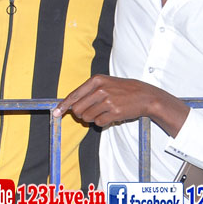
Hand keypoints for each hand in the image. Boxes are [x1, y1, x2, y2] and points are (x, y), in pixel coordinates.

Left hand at [52, 75, 189, 136]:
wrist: (145, 96)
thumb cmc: (123, 90)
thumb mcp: (106, 83)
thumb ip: (88, 92)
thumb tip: (70, 105)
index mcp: (96, 80)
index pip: (74, 95)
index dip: (63, 106)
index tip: (56, 113)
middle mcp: (100, 90)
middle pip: (78, 109)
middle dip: (80, 115)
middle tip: (89, 113)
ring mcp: (107, 101)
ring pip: (87, 117)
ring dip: (92, 119)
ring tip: (103, 112)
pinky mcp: (114, 112)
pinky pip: (98, 123)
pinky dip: (101, 122)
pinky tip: (110, 116)